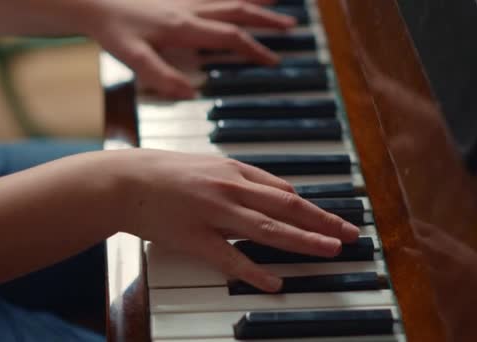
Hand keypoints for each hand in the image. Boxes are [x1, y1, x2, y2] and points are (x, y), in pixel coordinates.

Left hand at [90, 0, 294, 97]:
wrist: (95, 2)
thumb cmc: (113, 30)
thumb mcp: (133, 58)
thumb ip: (161, 77)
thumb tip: (191, 93)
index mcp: (184, 27)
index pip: (229, 37)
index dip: (254, 49)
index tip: (273, 60)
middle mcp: (190, 9)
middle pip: (238, 11)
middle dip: (266, 19)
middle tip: (290, 26)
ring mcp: (186, 0)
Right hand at [110, 149, 359, 291]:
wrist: (125, 180)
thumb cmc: (168, 172)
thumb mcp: (210, 165)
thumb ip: (245, 178)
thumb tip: (281, 192)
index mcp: (234, 171)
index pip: (284, 192)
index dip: (313, 208)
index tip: (333, 220)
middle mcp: (230, 189)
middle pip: (286, 208)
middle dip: (322, 221)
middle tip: (350, 234)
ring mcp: (213, 213)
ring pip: (267, 229)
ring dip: (303, 241)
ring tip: (330, 250)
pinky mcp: (194, 237)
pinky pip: (229, 258)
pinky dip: (254, 271)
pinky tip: (276, 282)